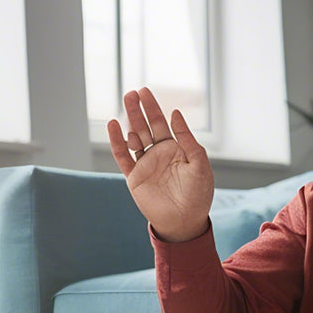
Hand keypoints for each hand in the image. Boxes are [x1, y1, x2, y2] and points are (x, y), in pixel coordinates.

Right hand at [106, 87, 214, 242]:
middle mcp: (158, 154)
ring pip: (134, 137)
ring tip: (128, 102)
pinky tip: (113, 125)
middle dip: (139, 109)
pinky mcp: (134, 176)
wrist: (184, 221)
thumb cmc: (197, 194)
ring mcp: (145, 164)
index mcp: (175, 149)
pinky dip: (116, 141)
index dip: (154, 108)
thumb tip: (176, 114)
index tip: (146, 92)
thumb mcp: (199, 164)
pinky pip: (123, 156)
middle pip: (146, 126)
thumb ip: (188, 140)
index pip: (162, 124)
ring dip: (130, 120)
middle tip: (133, 92)